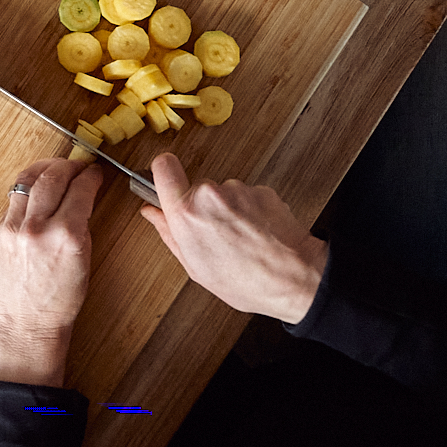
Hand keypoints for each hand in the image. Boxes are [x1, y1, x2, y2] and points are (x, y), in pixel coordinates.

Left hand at [0, 157, 105, 340]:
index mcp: (67, 236)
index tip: (95, 171)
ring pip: (28, 180)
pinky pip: (15, 198)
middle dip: (68, 165)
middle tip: (78, 164)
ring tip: (57, 168)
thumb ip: (82, 222)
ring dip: (45, 168)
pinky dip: (29, 188)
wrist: (28, 320)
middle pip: (53, 177)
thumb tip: (84, 194)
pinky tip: (38, 188)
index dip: (91, 175)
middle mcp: (38, 227)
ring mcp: (14, 228)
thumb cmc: (61, 298)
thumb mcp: (85, 258)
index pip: (80, 189)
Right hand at [139, 153, 328, 322]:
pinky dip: (250, 211)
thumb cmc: (246, 281)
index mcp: (186, 213)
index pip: (163, 166)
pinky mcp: (262, 189)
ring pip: (224, 192)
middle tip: (214, 233)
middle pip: (196, 186)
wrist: (295, 277)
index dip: (162, 172)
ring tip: (240, 238)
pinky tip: (256, 233)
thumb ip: (168, 233)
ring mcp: (239, 189)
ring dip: (228, 210)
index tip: (165, 183)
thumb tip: (152, 213)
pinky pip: (247, 196)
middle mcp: (210, 194)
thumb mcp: (195, 267)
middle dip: (202, 205)